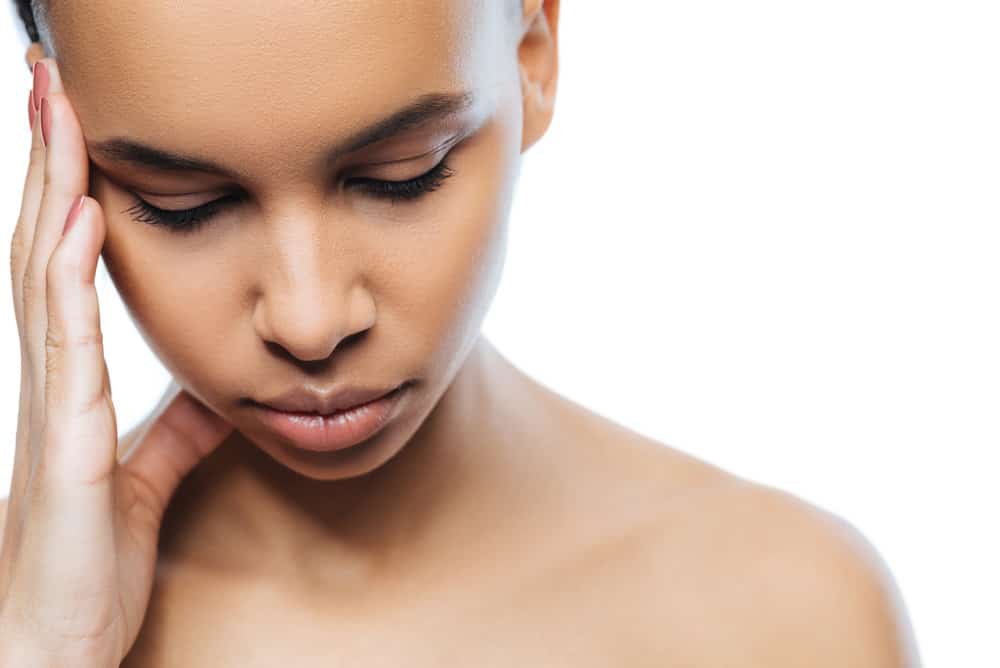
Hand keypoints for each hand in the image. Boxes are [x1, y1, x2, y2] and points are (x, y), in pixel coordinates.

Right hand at [0, 58, 233, 664]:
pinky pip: (67, 337)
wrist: (56, 643)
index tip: (79, 126)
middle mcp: (52, 376)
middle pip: (45, 243)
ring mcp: (51, 401)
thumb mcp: (150, 477)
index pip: (65, 263)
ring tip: (60, 108)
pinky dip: (71, 268)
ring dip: (53, 184)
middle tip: (51, 78)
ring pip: (44, 269)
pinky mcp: (64, 438)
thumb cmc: (90, 563)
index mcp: (72, 381)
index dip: (69, 189)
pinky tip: (86, 211)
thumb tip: (218, 387)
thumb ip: (178, 428)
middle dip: (50, 158)